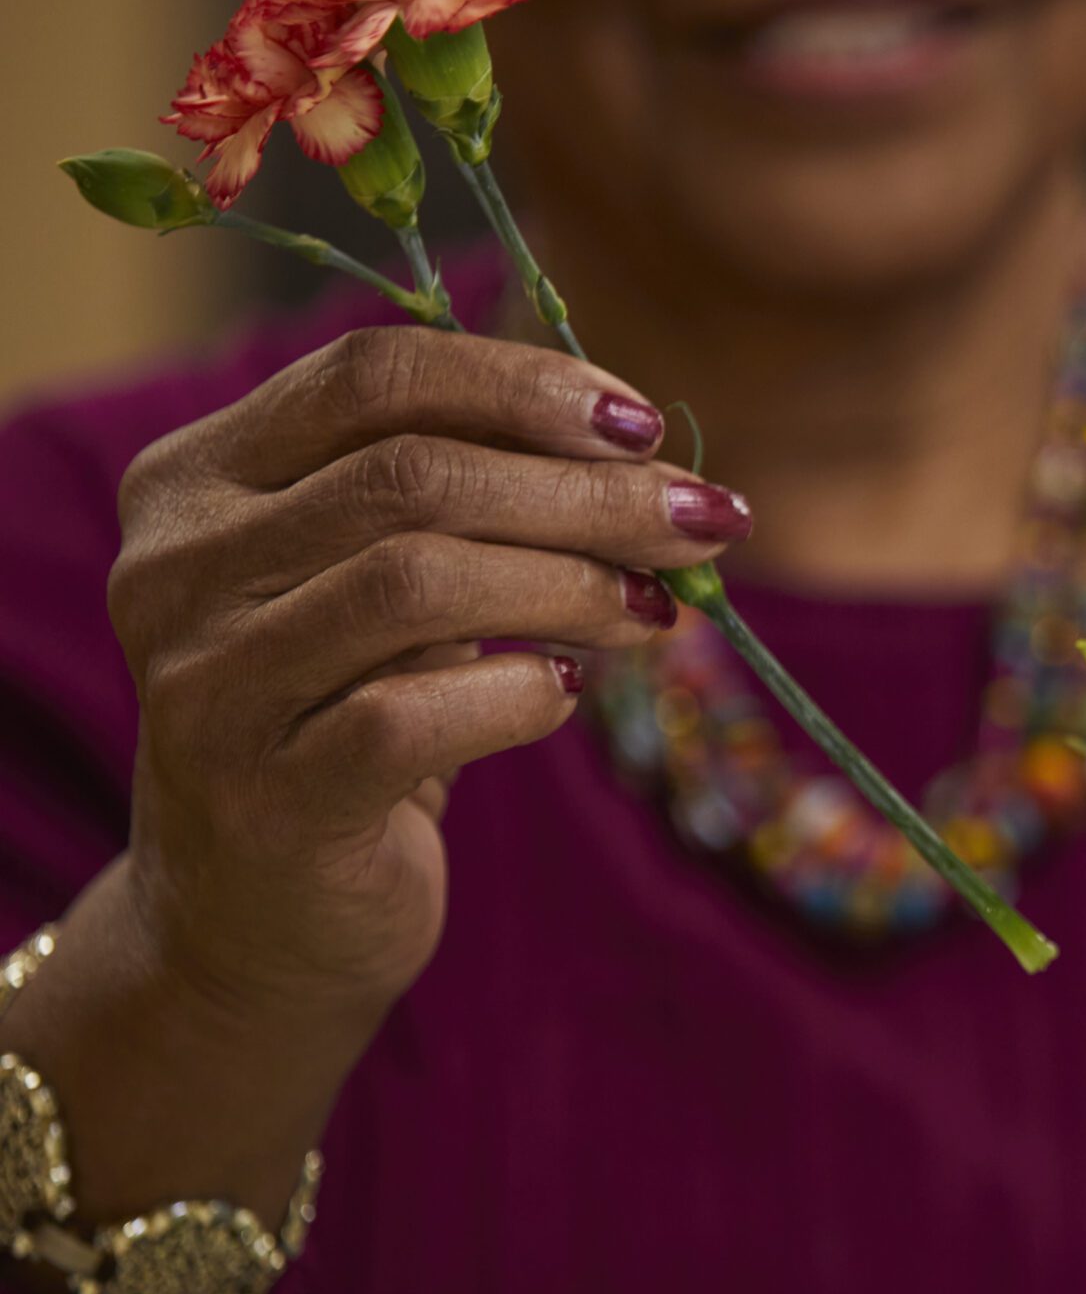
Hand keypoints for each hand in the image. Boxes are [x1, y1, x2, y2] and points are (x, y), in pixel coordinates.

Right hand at [104, 327, 748, 1028]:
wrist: (255, 916)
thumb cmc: (350, 713)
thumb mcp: (392, 584)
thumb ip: (475, 501)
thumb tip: (650, 462)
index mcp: (197, 478)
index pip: (369, 377)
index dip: (520, 386)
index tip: (641, 424)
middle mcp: (175, 569)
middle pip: (413, 476)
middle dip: (586, 492)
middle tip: (702, 521)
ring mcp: (206, 687)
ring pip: (415, 582)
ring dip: (571, 584)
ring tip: (653, 609)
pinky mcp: (264, 800)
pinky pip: (412, 718)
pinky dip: (520, 694)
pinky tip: (565, 692)